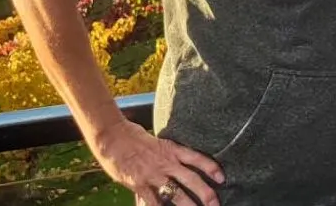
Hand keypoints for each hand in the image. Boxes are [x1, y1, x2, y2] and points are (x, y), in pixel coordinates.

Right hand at [94, 117, 224, 205]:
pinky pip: (152, 202)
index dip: (211, 168)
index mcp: (172, 150)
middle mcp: (166, 162)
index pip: (197, 158)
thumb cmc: (135, 137)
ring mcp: (153, 175)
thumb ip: (169, 154)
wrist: (113, 137)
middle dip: (205, 193)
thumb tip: (181, 162)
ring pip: (175, 193)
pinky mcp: (139, 185)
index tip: (222, 178)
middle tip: (216, 203)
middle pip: (191, 179)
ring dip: (188, 204)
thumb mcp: (158, 142)